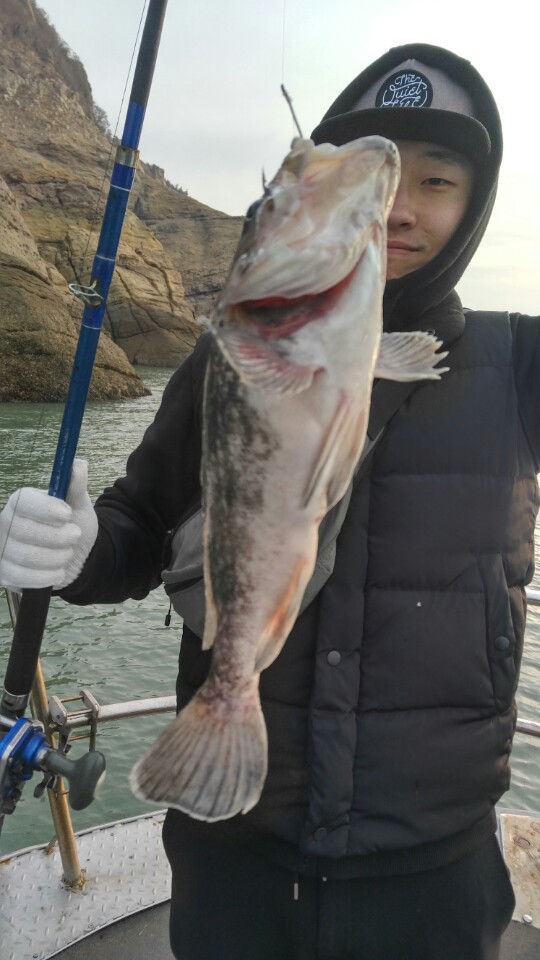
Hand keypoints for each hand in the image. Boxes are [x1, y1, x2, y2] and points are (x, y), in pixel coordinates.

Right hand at [0, 460, 97, 591]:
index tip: (67, 514)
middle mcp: (5, 523)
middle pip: (23, 531)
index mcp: (21, 502)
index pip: (23, 500)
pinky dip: (46, 577)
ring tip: (67, 553)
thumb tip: (78, 464)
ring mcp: (1, 548)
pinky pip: (21, 577)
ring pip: (25, 556)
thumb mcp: (79, 506)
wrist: (73, 558)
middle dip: (56, 536)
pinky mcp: (3, 573)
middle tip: (75, 535)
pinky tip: (58, 572)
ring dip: (55, 557)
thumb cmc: (71, 526)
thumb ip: (76, 487)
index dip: (44, 508)